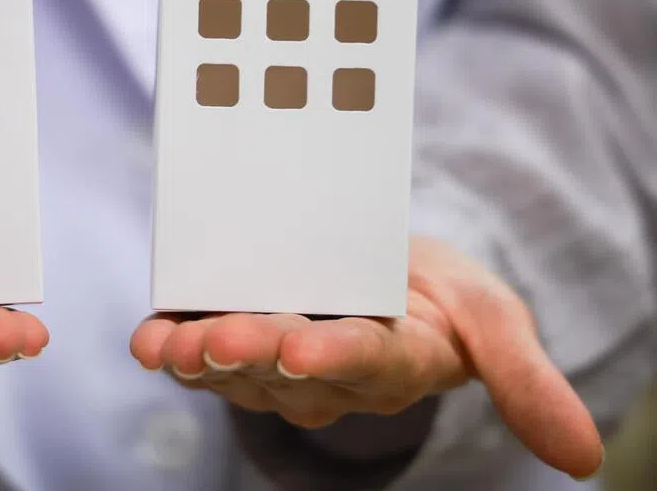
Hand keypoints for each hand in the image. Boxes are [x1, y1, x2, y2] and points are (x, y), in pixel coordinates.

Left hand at [129, 236, 603, 479]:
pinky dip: (174, 343)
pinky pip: (205, 351)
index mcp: (398, 360)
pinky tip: (149, 338)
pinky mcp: (243, 340)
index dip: (334, 356)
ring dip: (201, 355)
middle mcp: (333, 372)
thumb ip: (523, 378)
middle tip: (222, 338)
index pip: (367, 361)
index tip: (304, 346)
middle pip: (289, 368)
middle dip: (253, 354)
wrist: (388, 274)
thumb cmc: (441, 296)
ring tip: (171, 343)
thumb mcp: (493, 318)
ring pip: (239, 366)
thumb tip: (585, 460)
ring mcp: (282, 361)